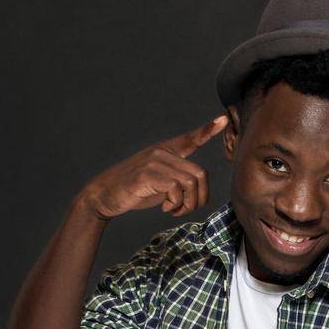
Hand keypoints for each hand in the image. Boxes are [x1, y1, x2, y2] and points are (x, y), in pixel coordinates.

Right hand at [74, 114, 227, 221]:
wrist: (104, 195)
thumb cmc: (134, 190)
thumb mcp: (160, 183)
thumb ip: (178, 180)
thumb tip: (197, 190)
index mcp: (165, 151)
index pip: (190, 139)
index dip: (207, 130)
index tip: (224, 120)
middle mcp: (161, 152)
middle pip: (200, 174)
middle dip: (199, 198)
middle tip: (184, 209)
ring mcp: (154, 162)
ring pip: (191, 183)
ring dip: (187, 204)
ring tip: (175, 209)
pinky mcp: (147, 175)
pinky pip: (176, 189)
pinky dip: (176, 204)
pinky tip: (166, 208)